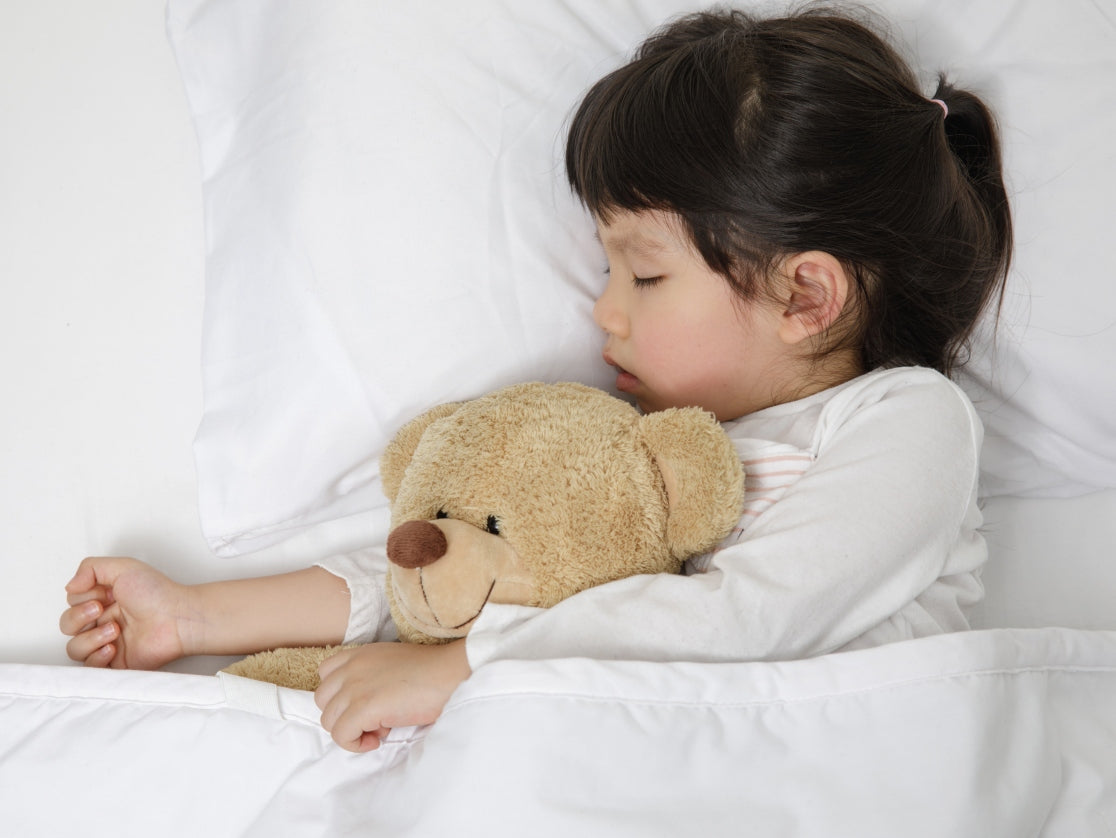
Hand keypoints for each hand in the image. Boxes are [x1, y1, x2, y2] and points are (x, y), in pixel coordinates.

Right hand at [60, 556, 190, 669]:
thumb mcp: (123, 567)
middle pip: (67, 625)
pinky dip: (96, 657)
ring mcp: (108, 642)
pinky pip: (89, 668)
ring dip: (90, 637)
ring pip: (74, 648)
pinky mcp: (115, 663)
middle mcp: (104, 620)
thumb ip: (91, 568)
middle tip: (101, 610)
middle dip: (78, 617)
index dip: (80, 598)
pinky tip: (113, 647)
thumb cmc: (158, 593)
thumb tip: (70, 586)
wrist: (179, 618)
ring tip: (115, 629)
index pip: (72, 603)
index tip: (102, 593)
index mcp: (104, 599)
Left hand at [315, 640, 470, 752]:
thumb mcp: (394, 664)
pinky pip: (341, 736)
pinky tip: (379, 739)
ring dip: (352, 730)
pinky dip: (356, 744)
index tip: (365, 704)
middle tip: (375, 719)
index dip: (341, 695)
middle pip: (323, 700)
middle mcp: (352, 667)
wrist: (451, 673)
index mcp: (360, 654)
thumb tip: (368, 709)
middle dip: (344, 715)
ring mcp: (355, 686)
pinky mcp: (363, 707)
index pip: (326, 674)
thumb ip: (373, 677)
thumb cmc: (432, 672)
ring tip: (380, 728)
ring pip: (329, 721)